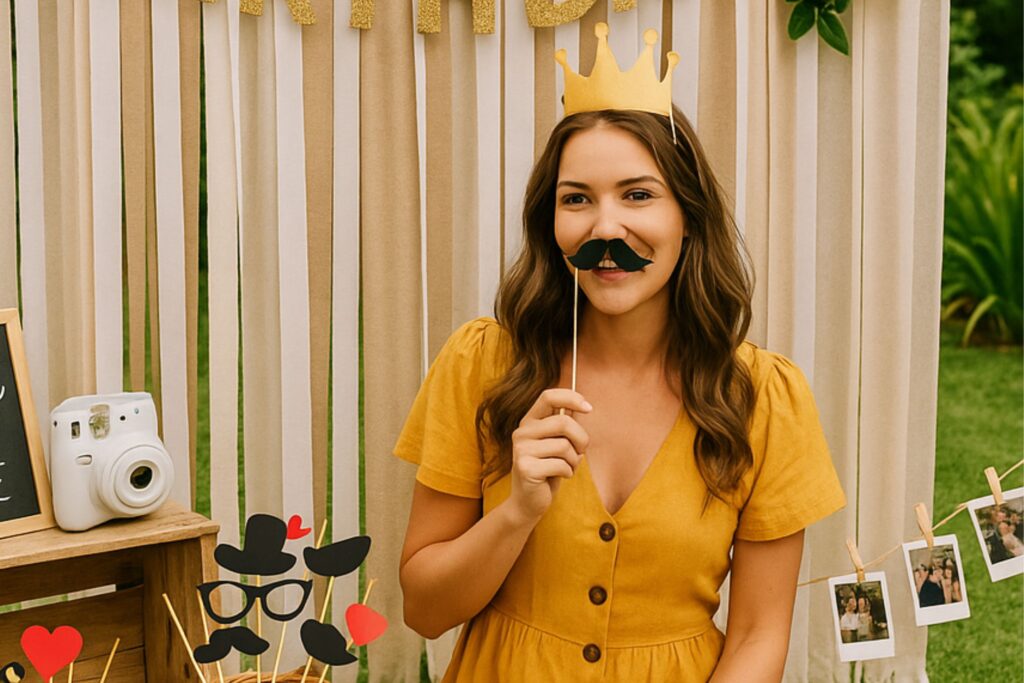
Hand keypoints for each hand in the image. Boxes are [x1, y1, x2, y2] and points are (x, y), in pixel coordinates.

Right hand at [505, 389, 590, 524]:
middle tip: (581, 451)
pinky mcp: (525, 468)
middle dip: (581, 438)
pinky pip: (561, 465)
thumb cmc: (548, 469)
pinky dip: (568, 472)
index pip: (548, 396)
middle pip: (563, 422)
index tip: (589, 408)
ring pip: (564, 446)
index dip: (571, 398)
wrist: (528, 502)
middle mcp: (521, 432)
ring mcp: (521, 450)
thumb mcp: (556, 443)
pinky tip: (560, 476)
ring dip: (574, 460)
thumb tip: (583, 405)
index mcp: (529, 421)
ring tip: (567, 467)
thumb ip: (564, 425)